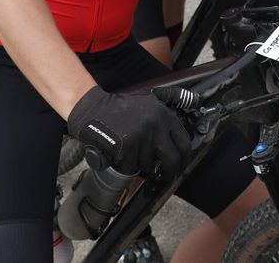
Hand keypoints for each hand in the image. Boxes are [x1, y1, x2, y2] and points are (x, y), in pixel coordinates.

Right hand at [67, 86, 189, 177]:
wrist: (94, 108)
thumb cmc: (120, 108)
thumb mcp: (148, 103)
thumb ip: (164, 117)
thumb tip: (179, 140)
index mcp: (164, 115)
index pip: (184, 142)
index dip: (184, 157)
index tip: (181, 164)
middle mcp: (157, 125)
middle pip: (172, 159)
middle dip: (169, 171)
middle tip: (165, 175)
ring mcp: (143, 136)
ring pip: (148, 165)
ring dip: (140, 164)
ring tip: (130, 151)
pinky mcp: (128, 146)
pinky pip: (131, 166)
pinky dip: (125, 165)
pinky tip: (120, 153)